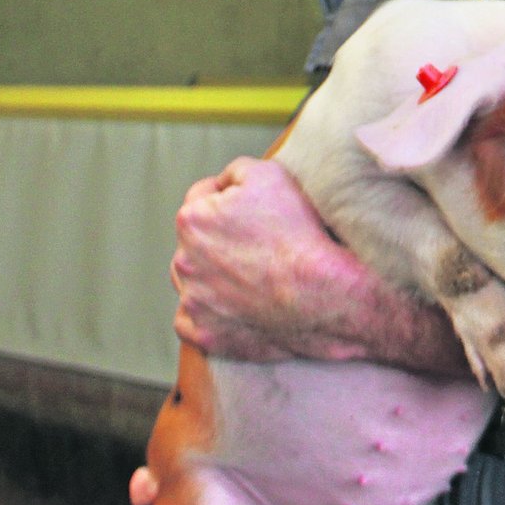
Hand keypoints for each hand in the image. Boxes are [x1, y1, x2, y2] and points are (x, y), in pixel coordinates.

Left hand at [171, 156, 337, 360]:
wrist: (320, 294)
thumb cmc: (297, 233)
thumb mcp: (270, 174)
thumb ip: (235, 170)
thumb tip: (223, 182)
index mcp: (192, 220)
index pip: (201, 197)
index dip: (229, 198)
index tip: (252, 210)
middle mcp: (184, 261)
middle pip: (195, 241)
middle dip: (218, 238)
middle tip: (257, 242)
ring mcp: (192, 302)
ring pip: (193, 280)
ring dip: (211, 275)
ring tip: (251, 274)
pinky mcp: (204, 334)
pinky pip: (191, 320)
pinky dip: (208, 313)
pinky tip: (234, 305)